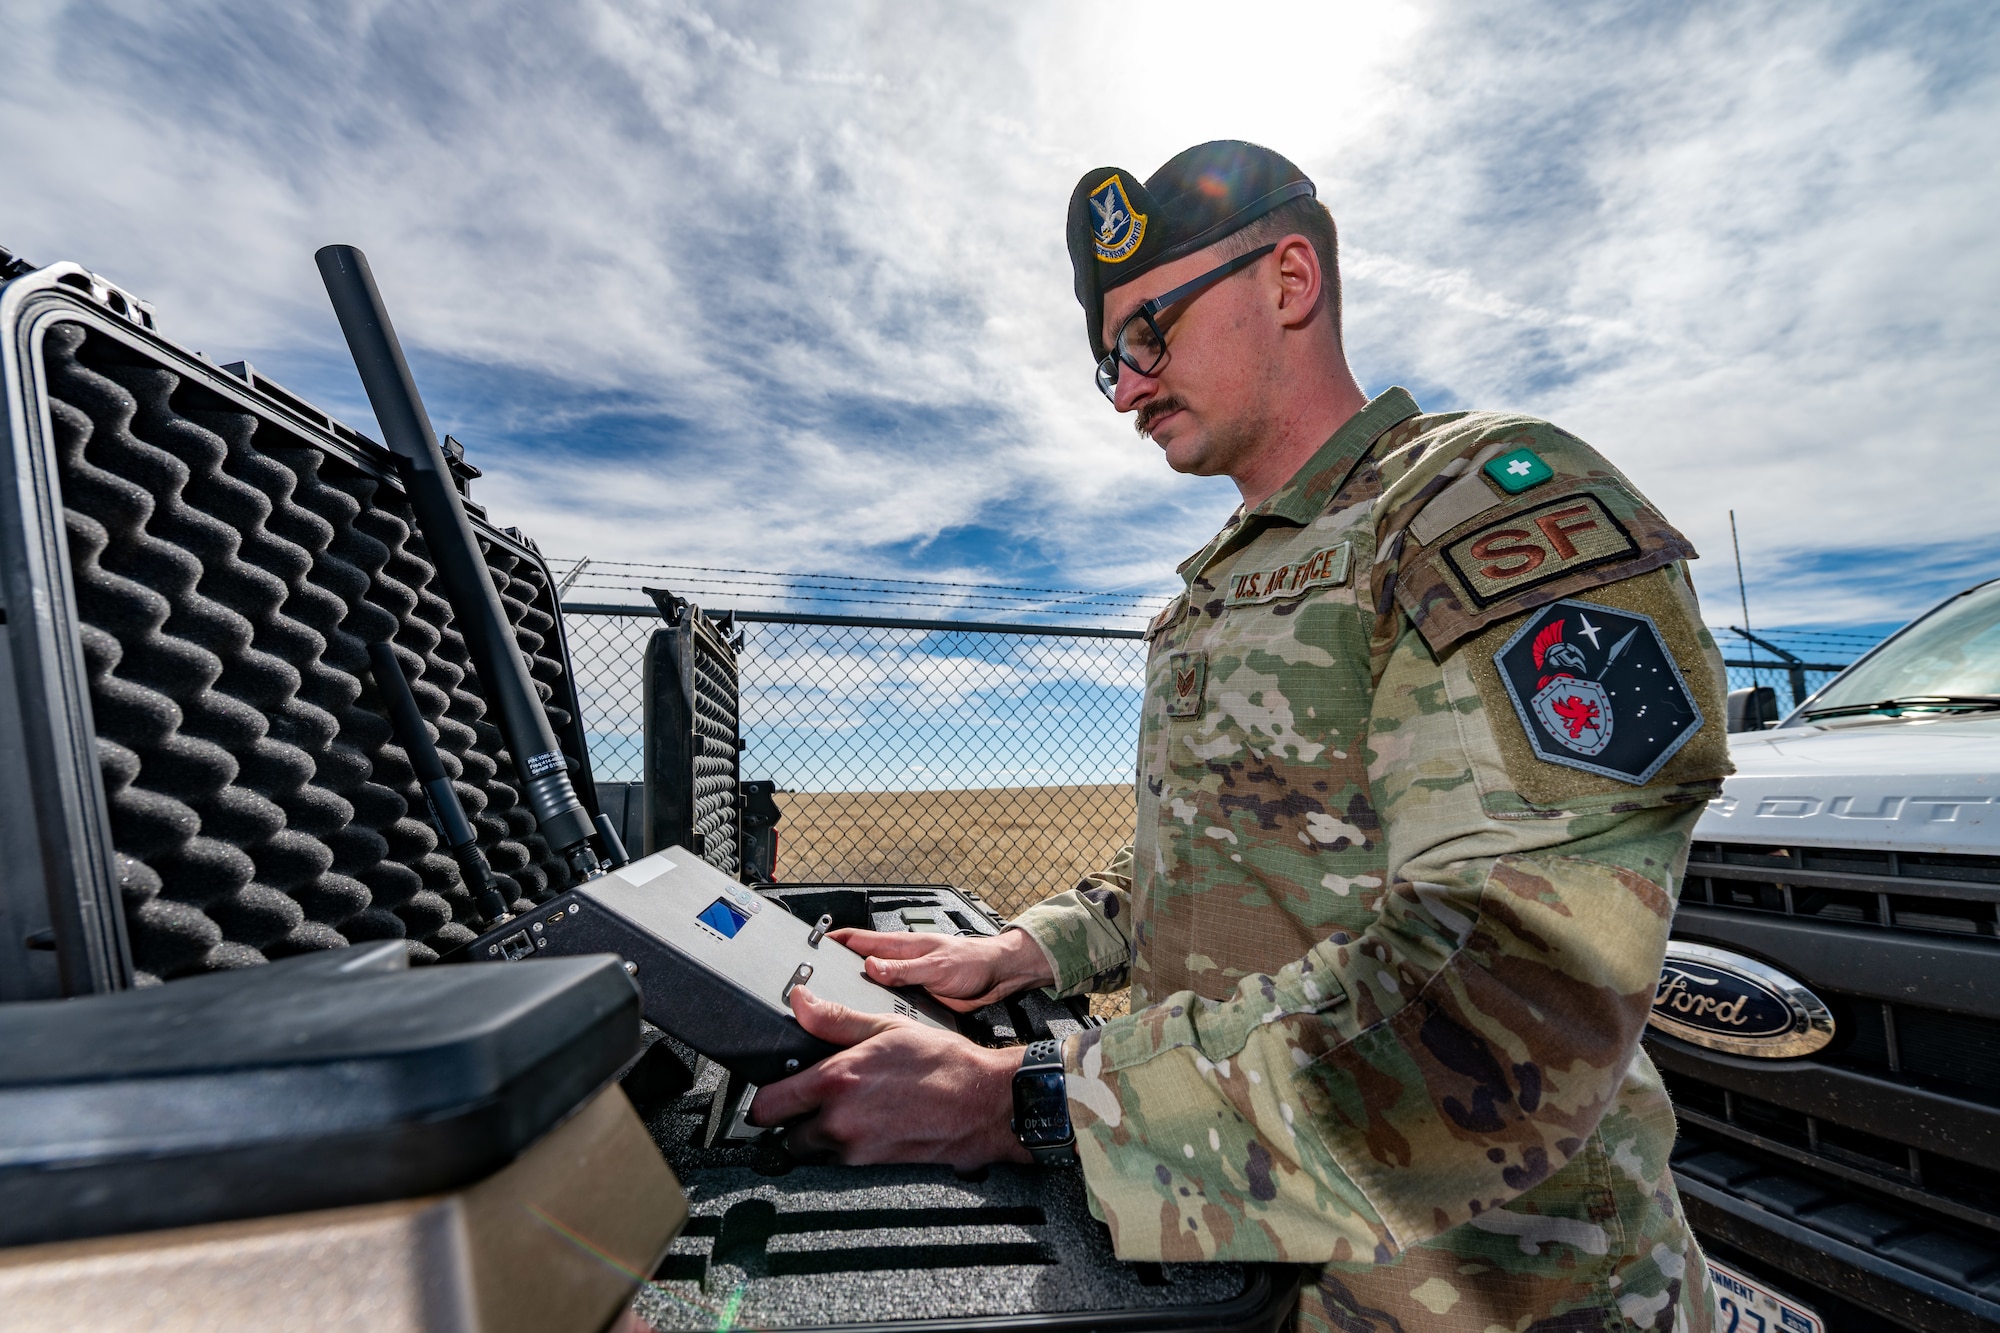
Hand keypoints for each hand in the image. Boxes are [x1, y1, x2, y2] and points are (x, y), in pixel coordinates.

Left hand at [746, 986, 1030, 1168]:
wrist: (984, 1102)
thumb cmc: (943, 1063)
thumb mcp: (886, 1027)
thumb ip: (835, 1019)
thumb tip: (801, 1002)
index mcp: (837, 1082)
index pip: (768, 1106)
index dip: (764, 1099)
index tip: (772, 1092)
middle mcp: (840, 1122)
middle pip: (785, 1135)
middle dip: (793, 1120)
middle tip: (812, 1100)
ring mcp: (856, 1150)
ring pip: (812, 1151)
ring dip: (818, 1136)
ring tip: (845, 1110)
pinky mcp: (872, 1166)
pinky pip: (840, 1160)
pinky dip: (844, 1146)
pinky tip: (867, 1123)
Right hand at [830, 926, 1054, 1012]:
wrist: (998, 977)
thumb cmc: (973, 962)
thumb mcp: (936, 967)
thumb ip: (904, 968)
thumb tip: (871, 966)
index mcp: (900, 946)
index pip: (855, 939)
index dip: (830, 941)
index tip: (807, 946)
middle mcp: (898, 961)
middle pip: (856, 963)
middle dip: (833, 970)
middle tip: (809, 984)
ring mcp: (904, 979)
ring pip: (869, 984)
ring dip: (852, 992)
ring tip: (828, 1006)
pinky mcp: (913, 997)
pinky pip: (885, 1001)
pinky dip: (872, 1007)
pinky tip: (863, 1023)